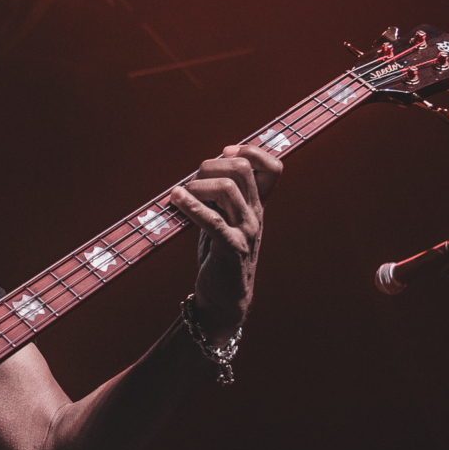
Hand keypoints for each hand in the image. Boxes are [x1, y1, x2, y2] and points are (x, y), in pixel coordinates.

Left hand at [167, 144, 282, 342]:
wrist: (225, 299)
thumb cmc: (220, 256)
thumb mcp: (225, 220)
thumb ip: (220, 197)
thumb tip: (203, 169)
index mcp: (258, 205)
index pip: (273, 166)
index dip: (250, 151)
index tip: (224, 153)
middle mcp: (256, 215)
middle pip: (242, 169)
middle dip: (211, 165)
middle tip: (194, 181)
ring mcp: (246, 232)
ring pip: (227, 189)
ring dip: (197, 185)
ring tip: (181, 195)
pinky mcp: (230, 249)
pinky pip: (212, 220)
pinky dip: (190, 205)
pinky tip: (175, 199)